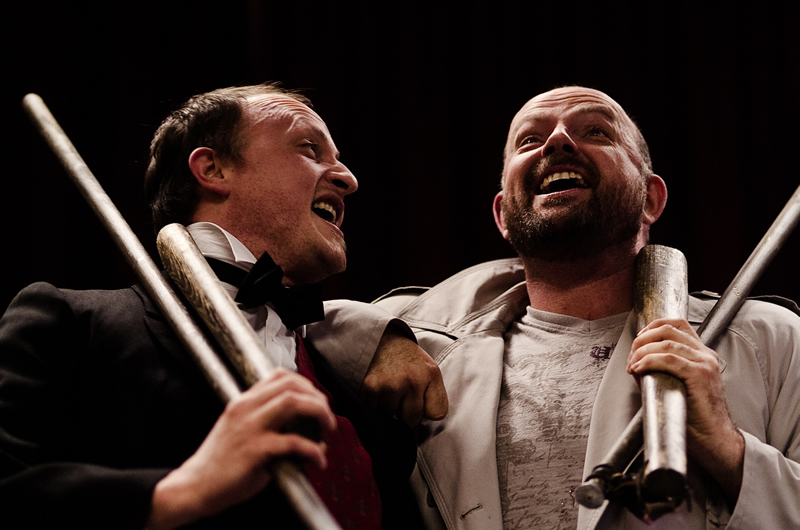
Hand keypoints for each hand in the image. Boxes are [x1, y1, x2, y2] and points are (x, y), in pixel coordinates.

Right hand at [146, 368, 336, 528]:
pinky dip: (313, 450)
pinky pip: (293, 442)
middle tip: (327, 417)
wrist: (194, 486)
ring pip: (293, 402)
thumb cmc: (220, 462)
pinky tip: (318, 459)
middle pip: (291, 384)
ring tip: (327, 430)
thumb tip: (302, 423)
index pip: (280, 375)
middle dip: (318, 397)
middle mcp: (246, 408)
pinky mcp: (254, 450)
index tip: (317, 400)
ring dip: (318, 413)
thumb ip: (265, 420)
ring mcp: (250, 428)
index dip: (306, 384)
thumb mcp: (239, 429)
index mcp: (243, 402)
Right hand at [361, 326, 447, 425]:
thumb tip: (425, 428)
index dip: (427, 411)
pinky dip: (373, 404)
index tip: (421, 402)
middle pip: (412, 420)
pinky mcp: (371, 387)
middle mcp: (413, 380)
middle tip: (400, 395)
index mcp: (431, 374)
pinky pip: (374, 411)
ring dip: (387, 408)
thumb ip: (432, 393)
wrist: (379, 336)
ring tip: (387, 388)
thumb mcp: (427, 368)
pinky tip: (376, 389)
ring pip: (391, 417)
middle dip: (405, 413)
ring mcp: (392, 384)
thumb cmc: (405, 358)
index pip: (438, 413)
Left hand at [628, 318, 743, 503]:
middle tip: (631, 354)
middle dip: (643, 339)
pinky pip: (669, 359)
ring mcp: (705, 364)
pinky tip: (638, 368)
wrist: (715, 439)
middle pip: (669, 330)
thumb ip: (659, 370)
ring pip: (667, 344)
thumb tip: (635, 363)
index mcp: (702, 355)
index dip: (654, 326)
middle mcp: (706, 355)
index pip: (678, 325)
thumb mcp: (676, 386)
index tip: (638, 337)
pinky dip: (649, 361)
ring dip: (642, 351)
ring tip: (632, 364)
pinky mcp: (701, 376)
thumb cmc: (696, 417)